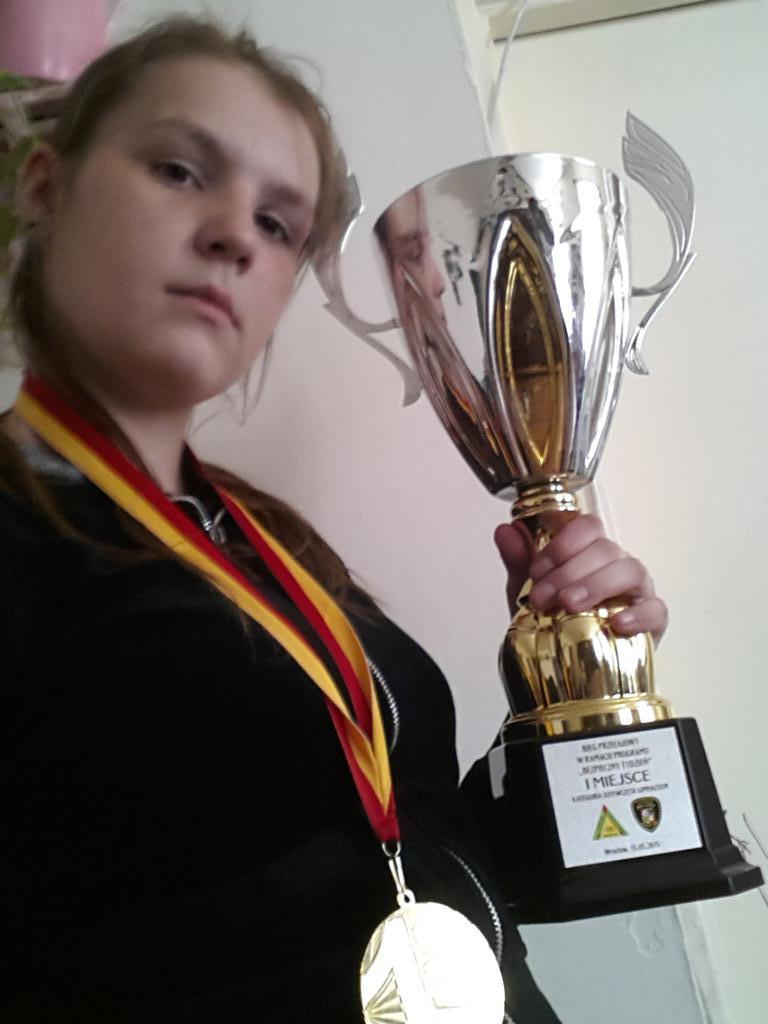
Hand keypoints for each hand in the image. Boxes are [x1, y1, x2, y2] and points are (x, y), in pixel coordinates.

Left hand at [494, 514, 667, 645]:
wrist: (568, 668)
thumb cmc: (555, 622)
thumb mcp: (528, 593)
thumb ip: (518, 562)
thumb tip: (505, 531)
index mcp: (590, 552)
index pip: (587, 527)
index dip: (561, 543)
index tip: (536, 570)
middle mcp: (616, 564)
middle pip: (604, 548)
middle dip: (568, 571)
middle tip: (543, 597)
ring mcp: (637, 590)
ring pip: (630, 570)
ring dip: (597, 584)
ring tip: (570, 605)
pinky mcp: (653, 620)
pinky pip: (656, 609)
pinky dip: (639, 614)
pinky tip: (616, 623)